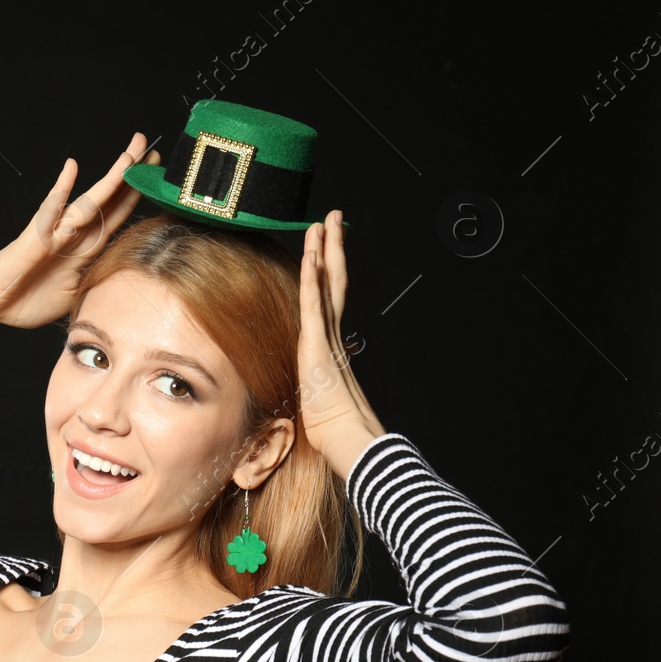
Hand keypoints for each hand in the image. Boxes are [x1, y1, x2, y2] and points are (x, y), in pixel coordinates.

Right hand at [0, 132, 157, 330]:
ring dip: (109, 179)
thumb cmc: (27, 299)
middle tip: (153, 150)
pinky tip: (71, 169)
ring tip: (129, 156)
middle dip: (131, 176)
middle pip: (109, 201)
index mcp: (84, 248)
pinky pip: (50, 212)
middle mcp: (73, 234)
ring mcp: (54, 233)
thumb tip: (120, 276)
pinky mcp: (35, 238)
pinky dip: (60, 191)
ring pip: (88, 202)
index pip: (117, 216)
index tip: (157, 176)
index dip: (137, 196)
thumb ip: (93, 278)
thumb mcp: (74, 293)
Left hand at [296, 210, 384, 465]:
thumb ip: (315, 392)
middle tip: (332, 218)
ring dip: (325, 251)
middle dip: (334, 248)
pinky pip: (314, 304)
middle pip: (335, 282)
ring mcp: (328, 339)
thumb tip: (310, 398)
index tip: (325, 248)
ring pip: (327, 284)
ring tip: (324, 221)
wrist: (351, 443)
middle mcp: (334, 336)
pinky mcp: (319, 346)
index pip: (330, 300)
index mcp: (331, 347)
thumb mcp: (317, 403)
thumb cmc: (334, 431)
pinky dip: (312, 277)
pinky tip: (311, 254)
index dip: (328, 272)